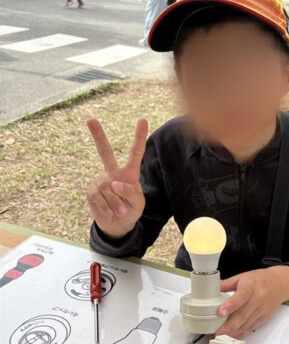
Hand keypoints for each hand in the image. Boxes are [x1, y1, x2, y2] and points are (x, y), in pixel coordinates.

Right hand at [86, 118, 147, 238]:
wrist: (117, 224)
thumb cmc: (131, 210)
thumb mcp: (137, 203)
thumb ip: (130, 193)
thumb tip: (114, 184)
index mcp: (129, 172)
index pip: (135, 153)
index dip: (139, 137)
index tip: (142, 119)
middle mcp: (113, 172)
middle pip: (105, 152)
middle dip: (98, 135)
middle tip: (90, 119)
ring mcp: (101, 180)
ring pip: (108, 189)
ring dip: (116, 204)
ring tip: (121, 211)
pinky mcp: (91, 190)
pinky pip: (99, 198)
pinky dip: (107, 208)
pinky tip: (110, 212)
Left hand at [215, 266, 288, 338]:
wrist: (279, 284)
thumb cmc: (260, 280)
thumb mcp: (242, 277)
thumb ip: (226, 284)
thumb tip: (211, 289)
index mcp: (251, 286)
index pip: (241, 296)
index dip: (230, 305)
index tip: (220, 312)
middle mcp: (257, 299)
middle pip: (243, 315)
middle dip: (229, 326)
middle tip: (217, 332)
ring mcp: (261, 310)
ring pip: (246, 324)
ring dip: (233, 332)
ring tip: (221, 336)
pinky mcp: (263, 318)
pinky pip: (251, 328)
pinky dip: (241, 333)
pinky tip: (232, 335)